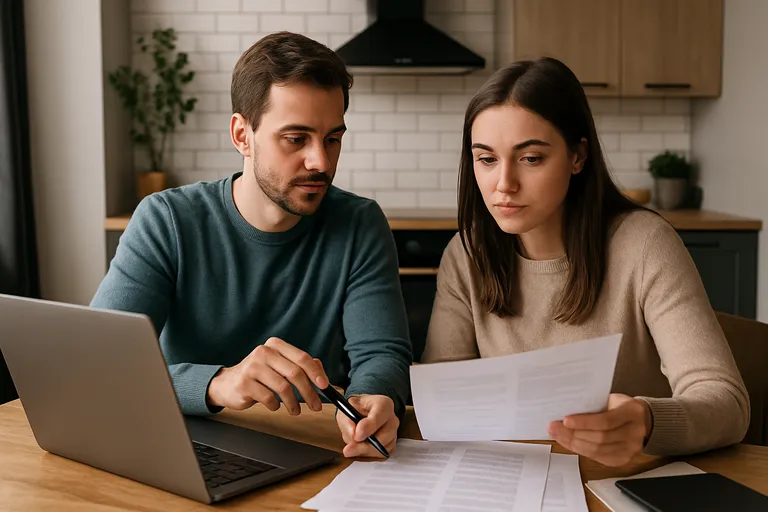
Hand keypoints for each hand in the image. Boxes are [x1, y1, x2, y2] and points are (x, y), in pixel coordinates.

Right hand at [206, 337, 328, 414]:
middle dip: (309, 392)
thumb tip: (321, 374)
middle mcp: (263, 352)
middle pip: (295, 373)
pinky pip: (269, 398)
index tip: (325, 386)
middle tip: (316, 405)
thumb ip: (299, 366)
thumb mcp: (279, 366)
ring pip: (283, 387)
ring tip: (296, 411)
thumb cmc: (258, 375)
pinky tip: (275, 406)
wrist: (227, 384)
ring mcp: (252, 367)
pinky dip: (276, 406)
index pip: (302, 357)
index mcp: (275, 345)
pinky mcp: (245, 383)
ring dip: (294, 403)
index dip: (316, 373)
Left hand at [336, 394, 398, 457]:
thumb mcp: (347, 410)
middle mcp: (392, 419)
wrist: (362, 413)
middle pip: (384, 436)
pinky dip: (368, 456)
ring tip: (351, 447)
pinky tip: (359, 450)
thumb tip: (353, 434)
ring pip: (382, 449)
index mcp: (383, 404)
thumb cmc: (356, 409)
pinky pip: (381, 456)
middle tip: (348, 450)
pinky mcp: (391, 446)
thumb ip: (348, 421)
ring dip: (364, 452)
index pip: (380, 416)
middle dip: (364, 446)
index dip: (369, 427)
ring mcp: (393, 434)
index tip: (357, 436)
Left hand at [548, 393, 651, 466]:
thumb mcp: (612, 399)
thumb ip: (595, 404)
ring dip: (573, 443)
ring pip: (598, 450)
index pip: (606, 420)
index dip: (584, 422)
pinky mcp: (623, 459)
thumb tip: (566, 409)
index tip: (565, 420)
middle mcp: (635, 432)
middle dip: (573, 434)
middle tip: (554, 428)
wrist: (643, 420)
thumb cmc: (621, 406)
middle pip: (600, 438)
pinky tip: (569, 443)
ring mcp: (631, 448)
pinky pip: (598, 457)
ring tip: (558, 435)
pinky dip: (581, 450)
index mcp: (632, 412)